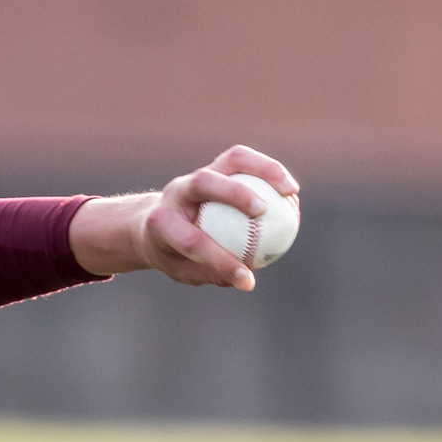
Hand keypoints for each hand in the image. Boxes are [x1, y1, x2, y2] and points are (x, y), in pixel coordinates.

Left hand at [69, 145, 300, 290]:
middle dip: (234, 193)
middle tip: (264, 210)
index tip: (247, 281)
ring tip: (291, 191)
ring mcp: (196, 175)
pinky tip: (290, 191)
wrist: (150, 223)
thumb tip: (246, 281)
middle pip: (203, 182)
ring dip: (264, 169)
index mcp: (162, 222)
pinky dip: (269, 170)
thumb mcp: (180, 270)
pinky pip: (245, 162)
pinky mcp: (214, 166)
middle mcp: (175, 192)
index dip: (222, 262)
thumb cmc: (171, 252)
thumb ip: (208, 274)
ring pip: (231, 160)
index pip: (192, 242)